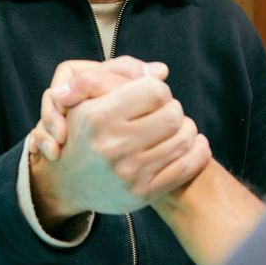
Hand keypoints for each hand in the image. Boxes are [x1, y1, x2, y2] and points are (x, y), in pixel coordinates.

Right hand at [29, 65, 210, 216]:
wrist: (68, 183)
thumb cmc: (82, 131)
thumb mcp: (83, 98)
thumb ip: (115, 73)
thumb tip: (161, 70)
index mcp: (98, 118)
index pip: (154, 91)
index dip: (157, 89)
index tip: (152, 96)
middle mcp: (113, 147)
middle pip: (173, 115)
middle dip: (173, 109)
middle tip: (165, 112)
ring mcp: (130, 173)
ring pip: (184, 139)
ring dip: (186, 129)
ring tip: (176, 128)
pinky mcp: (143, 193)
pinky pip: (186, 167)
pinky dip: (197, 151)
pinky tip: (193, 144)